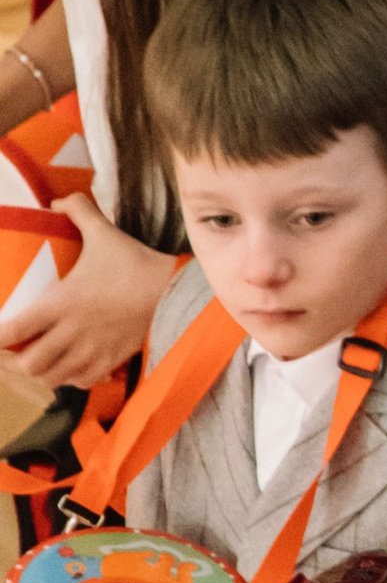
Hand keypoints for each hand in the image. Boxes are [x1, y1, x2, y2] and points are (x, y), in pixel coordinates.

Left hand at [0, 195, 180, 390]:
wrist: (173, 288)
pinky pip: (82, 381)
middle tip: (10, 353)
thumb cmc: (134, 261)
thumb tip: (56, 201)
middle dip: (14, 363)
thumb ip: (77, 211)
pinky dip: (69, 379)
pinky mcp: (112, 359)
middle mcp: (73, 332)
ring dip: (40, 373)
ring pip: (54, 378)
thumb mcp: (103, 232)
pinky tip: (67, 368)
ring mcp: (94, 350)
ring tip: (35, 362)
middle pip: (30, 365)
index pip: (14, 331)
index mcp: (61, 302)